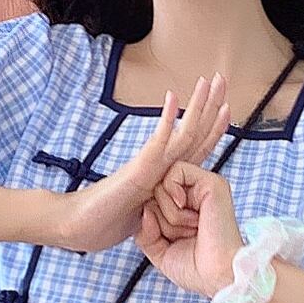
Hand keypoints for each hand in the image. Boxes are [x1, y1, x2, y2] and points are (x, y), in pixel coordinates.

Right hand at [54, 75, 230, 252]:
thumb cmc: (105, 221)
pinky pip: (155, 144)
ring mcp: (148, 166)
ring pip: (181, 133)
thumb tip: (165, 209)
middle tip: (222, 76)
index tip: (227, 105)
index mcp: (165, 176)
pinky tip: (172, 98)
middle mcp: (159, 166)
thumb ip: (158, 207)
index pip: (196, 147)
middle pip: (193, 132)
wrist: (76, 226)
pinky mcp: (136, 171)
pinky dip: (165, 121)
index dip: (214, 127)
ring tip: (208, 80)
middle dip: (210, 105)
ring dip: (197, 106)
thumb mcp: (145, 217)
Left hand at [134, 159, 244, 299]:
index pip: (153, 199)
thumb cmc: (195, 269)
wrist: (219, 277)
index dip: (152, 220)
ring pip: (162, 182)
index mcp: (188, 210)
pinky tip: (187, 211)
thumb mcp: (159, 251)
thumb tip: (145, 210)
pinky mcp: (211, 182)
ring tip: (192, 228)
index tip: (170, 240)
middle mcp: (197, 196)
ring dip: (169, 213)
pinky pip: (175, 171)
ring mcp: (205, 187)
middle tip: (184, 235)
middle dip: (161, 219)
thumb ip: (145, 231)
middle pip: (154, 190)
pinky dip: (172, 193)